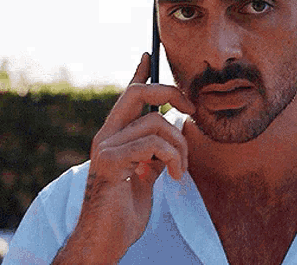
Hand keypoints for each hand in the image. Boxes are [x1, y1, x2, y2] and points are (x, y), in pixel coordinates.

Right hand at [52, 53, 194, 263]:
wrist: (105, 240)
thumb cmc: (123, 211)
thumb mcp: (144, 176)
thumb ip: (154, 153)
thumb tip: (172, 131)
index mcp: (114, 136)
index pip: (127, 96)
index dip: (139, 73)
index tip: (149, 54)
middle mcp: (106, 135)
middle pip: (138, 93)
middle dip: (171, 93)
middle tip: (191, 109)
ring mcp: (105, 147)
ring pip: (156, 122)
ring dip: (180, 145)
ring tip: (181, 168)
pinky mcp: (111, 163)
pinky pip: (152, 144)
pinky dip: (173, 157)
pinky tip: (175, 175)